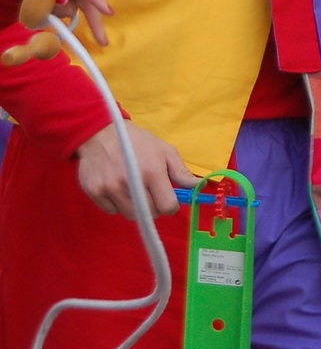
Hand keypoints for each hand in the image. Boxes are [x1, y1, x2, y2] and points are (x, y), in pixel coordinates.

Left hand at [3, 0, 113, 44]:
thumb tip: (65, 0)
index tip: (108, 12)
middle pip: (89, 4)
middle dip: (96, 23)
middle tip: (103, 42)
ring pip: (71, 11)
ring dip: (56, 15)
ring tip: (34, 3)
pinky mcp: (68, 3)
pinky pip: (64, 15)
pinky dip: (55, 18)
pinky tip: (44, 11)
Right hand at [75, 121, 197, 219]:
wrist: (101, 133)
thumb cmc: (138, 142)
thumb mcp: (165, 150)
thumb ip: (181, 172)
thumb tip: (198, 187)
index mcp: (152, 171)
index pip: (167, 206)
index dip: (171, 206)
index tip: (169, 200)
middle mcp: (131, 182)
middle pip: (149, 214)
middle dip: (154, 207)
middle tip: (151, 193)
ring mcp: (110, 188)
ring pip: (130, 215)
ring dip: (136, 207)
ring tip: (134, 190)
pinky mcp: (94, 191)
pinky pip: (111, 211)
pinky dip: (116, 204)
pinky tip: (117, 188)